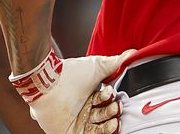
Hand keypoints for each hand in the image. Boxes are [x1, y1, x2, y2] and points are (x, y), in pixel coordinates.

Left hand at [10, 49, 134, 133]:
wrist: (48, 84)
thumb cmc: (68, 75)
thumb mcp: (96, 66)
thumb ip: (115, 62)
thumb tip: (130, 54)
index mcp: (87, 94)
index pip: (105, 102)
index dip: (112, 100)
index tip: (116, 96)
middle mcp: (82, 108)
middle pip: (103, 115)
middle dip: (112, 111)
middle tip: (116, 106)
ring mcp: (76, 122)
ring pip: (99, 128)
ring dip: (110, 123)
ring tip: (114, 118)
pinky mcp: (70, 132)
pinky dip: (102, 133)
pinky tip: (111, 127)